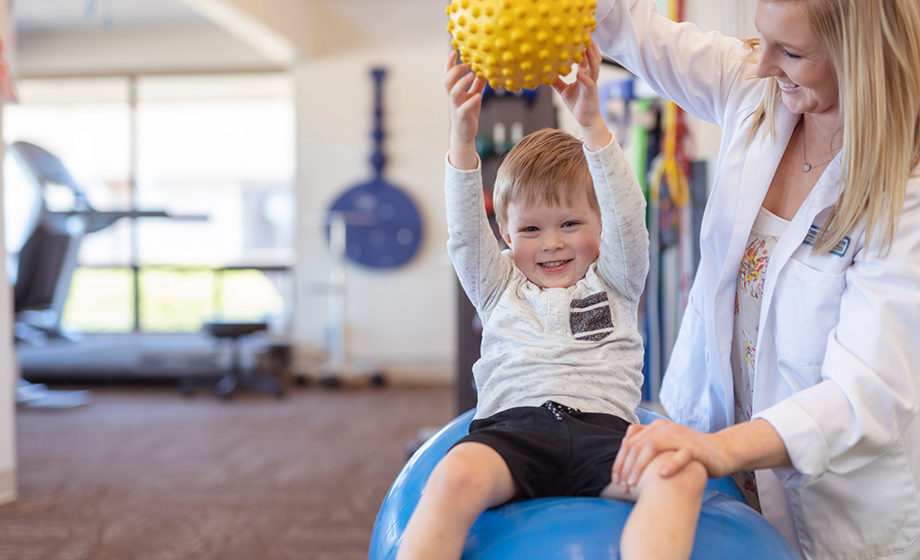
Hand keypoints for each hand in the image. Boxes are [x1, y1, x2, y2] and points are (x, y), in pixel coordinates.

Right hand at [445, 51, 485, 168]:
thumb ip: (478, 83)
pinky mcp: (462, 117)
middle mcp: (453, 98)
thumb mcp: (474, 95)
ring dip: (461, 82)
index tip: (455, 51)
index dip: (449, 63)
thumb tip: (486, 69)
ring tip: (472, 74)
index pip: (448, 74)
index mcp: (454, 91)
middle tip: (467, 64)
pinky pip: (464, 108)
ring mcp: (456, 108)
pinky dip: (471, 101)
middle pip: (447, 81)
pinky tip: (479, 96)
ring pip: (453, 93)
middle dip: (455, 70)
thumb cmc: (469, 112)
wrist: (465, 134)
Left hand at [550, 41, 609, 148]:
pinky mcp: (591, 93)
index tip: (577, 37)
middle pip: (593, 58)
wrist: (586, 119)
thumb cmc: (577, 103)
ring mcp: (592, 84)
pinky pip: (589, 84)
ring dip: (591, 57)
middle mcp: (590, 77)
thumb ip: (557, 81)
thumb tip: (546, 73)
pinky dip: (585, 78)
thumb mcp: (564, 90)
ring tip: (587, 47)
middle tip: (585, 35)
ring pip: (594, 67)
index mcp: (584, 74)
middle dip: (591, 47)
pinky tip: (579, 73)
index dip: (582, 47)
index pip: (585, 58)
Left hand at [612, 419, 730, 490]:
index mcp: (656, 428)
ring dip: (640, 466)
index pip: (630, 443)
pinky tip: (661, 475)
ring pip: (653, 446)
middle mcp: (665, 428)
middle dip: (627, 467)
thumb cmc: (688, 452)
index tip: (616, 480)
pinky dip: (670, 464)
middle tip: (623, 486)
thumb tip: (624, 452)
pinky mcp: (696, 448)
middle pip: (638, 445)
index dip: (619, 462)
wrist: (721, 451)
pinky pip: (681, 455)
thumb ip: (646, 445)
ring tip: (634, 483)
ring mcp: (680, 437)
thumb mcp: (665, 446)